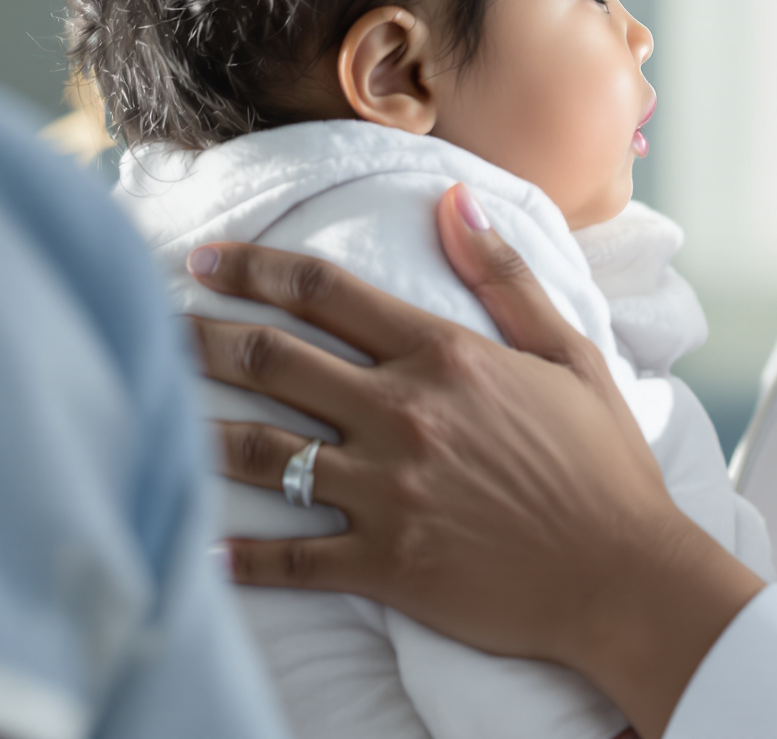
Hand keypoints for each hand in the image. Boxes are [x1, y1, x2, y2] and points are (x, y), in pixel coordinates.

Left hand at [188, 185, 763, 736]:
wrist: (626, 575)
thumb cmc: (604, 462)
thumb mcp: (568, 352)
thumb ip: (504, 276)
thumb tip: (455, 200)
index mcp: (444, 355)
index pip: (327, 294)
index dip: (256, 269)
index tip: (205, 258)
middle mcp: (403, 413)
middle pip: (274, 360)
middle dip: (202, 335)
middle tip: (151, 320)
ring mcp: (387, 490)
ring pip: (262, 451)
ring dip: (197, 427)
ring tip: (150, 409)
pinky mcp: (384, 562)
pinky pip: (290, 557)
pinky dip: (239, 556)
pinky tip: (200, 547)